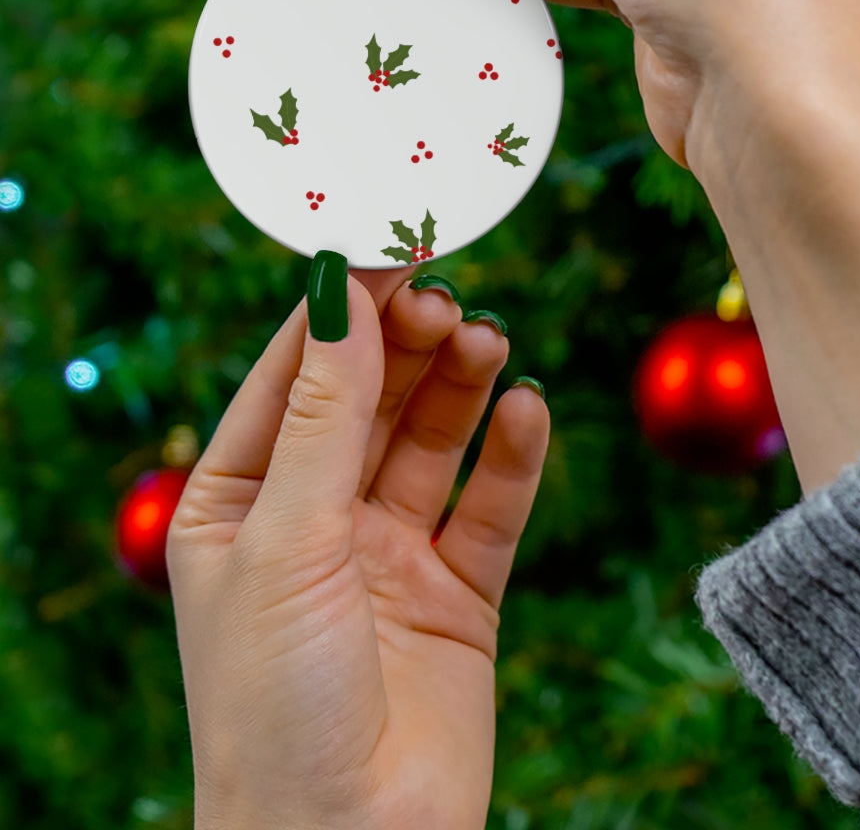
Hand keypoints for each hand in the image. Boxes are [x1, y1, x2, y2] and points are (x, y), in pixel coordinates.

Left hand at [167, 267, 549, 829]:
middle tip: (447, 298)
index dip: (340, 313)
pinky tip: (527, 410)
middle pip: (371, 399)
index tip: (388, 249)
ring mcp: (389, 554)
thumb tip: (341, 294)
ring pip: (433, 441)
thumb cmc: (275, 703)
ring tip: (489, 341)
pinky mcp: (459, 592)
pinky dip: (513, 455)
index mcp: (240, 504)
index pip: (293, 379)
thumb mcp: (287, 539)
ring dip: (461, 386)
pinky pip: (490, 505)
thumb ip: (325, 415)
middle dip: (407, 345)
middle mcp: (315, 520)